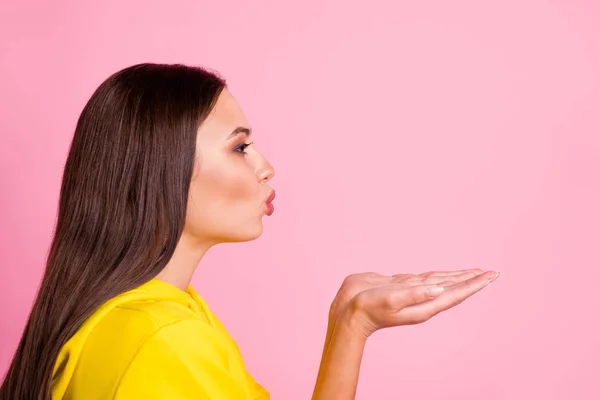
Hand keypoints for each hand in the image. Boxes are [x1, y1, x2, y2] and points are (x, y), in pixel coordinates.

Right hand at [344, 270, 498, 337]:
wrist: (347, 312)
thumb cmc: (367, 308)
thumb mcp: (391, 300)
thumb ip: (414, 294)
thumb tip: (439, 289)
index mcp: (424, 304)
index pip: (456, 293)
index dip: (475, 284)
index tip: (492, 275)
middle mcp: (422, 299)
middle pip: (454, 288)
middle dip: (473, 280)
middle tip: (492, 272)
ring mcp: (412, 293)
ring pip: (441, 282)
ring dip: (458, 277)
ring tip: (473, 272)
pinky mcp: (400, 286)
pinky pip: (425, 278)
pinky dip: (437, 275)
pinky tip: (440, 275)